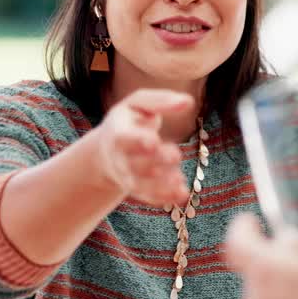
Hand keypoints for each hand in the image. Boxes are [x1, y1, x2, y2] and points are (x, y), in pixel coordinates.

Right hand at [93, 89, 193, 206]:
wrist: (109, 148)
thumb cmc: (129, 120)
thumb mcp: (139, 103)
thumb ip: (161, 101)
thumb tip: (188, 101)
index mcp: (118, 132)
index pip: (124, 139)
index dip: (138, 141)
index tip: (154, 141)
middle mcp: (120, 157)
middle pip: (135, 163)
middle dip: (156, 161)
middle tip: (176, 155)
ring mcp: (127, 176)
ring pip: (142, 184)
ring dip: (161, 184)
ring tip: (179, 179)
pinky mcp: (138, 189)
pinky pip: (149, 197)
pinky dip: (165, 197)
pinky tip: (181, 193)